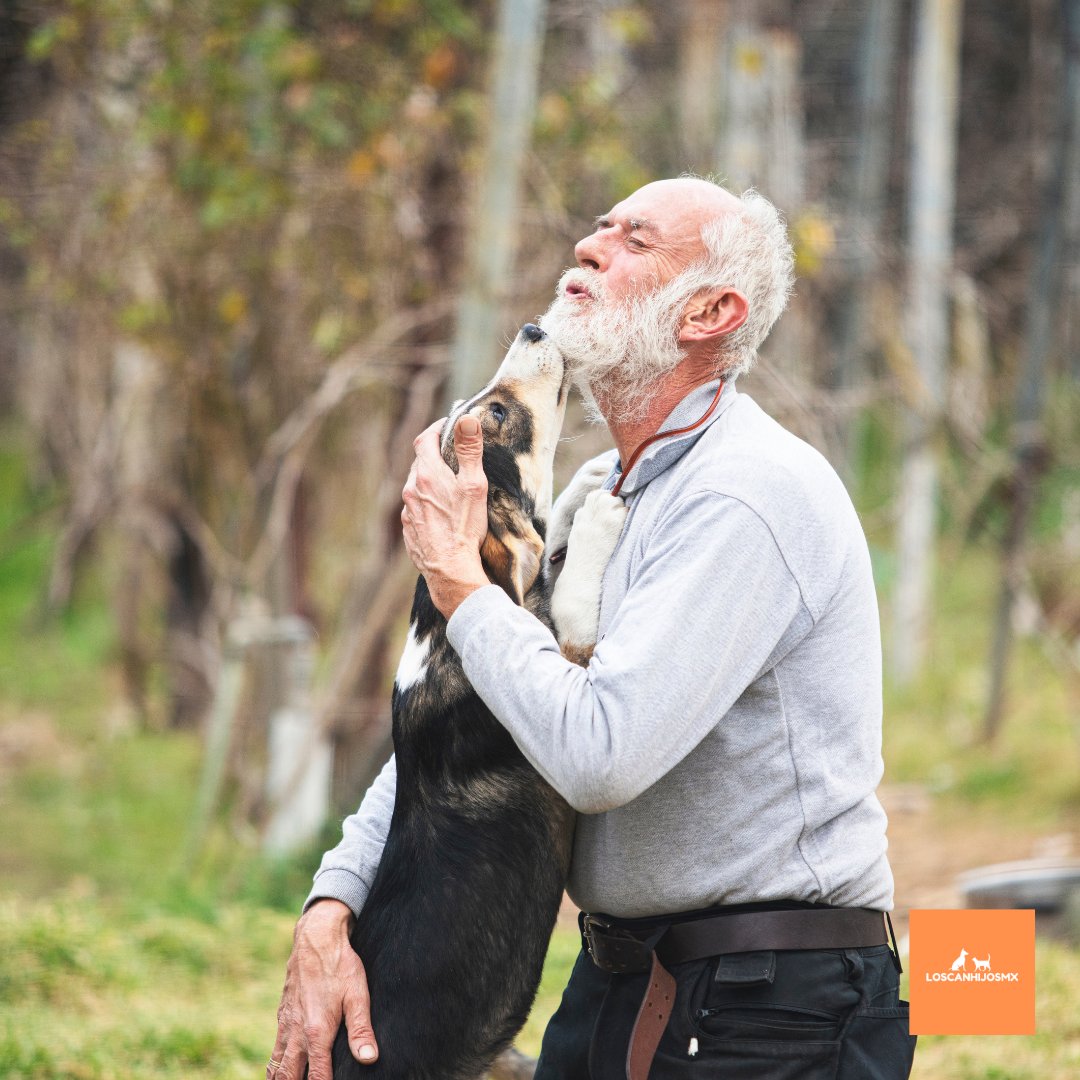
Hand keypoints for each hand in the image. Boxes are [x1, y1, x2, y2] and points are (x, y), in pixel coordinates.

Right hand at [270, 900, 377, 1079]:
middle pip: (289, 1077)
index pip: (318, 1077)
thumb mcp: (357, 994)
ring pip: (276, 1067)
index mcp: (317, 1032)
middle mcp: (297, 1033)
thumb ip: (361, 1029)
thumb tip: (369, 1059)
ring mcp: (286, 1025)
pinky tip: (282, 1069)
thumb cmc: (340, 964)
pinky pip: (275, 1049)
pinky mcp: (281, 1015)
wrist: (316, 937)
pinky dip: (275, 1066)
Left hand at [401, 414, 489, 617]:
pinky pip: (415, 507)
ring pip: (416, 485)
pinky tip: (441, 512)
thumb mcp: (473, 485)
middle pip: (420, 462)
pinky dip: (426, 502)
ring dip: (430, 480)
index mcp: (427, 474)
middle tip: (453, 454)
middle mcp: (412, 489)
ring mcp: (408, 511)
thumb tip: (465, 419)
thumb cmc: (464, 527)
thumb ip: (468, 451)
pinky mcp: (409, 529)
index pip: (425, 439)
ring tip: (449, 485)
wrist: (450, 569)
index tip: (449, 425)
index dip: (437, 428)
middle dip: (435, 454)